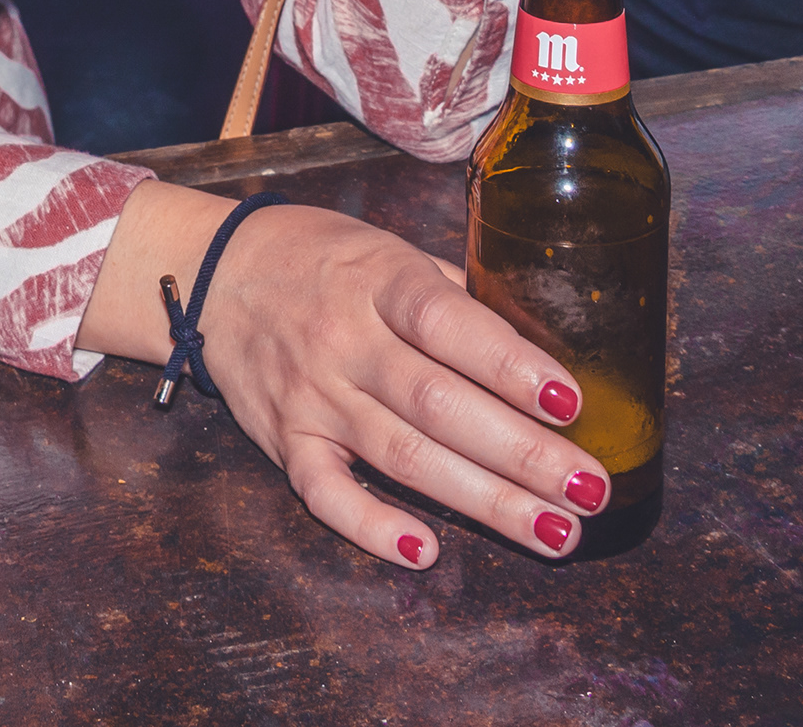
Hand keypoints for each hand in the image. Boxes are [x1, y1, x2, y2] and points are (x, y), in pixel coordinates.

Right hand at [142, 197, 612, 570]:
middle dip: (522, 453)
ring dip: (483, 500)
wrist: (213, 274)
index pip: (448, 324)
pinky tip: (427, 551)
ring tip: (554, 532)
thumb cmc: (321, 260)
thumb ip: (455, 297)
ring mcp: (312, 396)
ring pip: (402, 456)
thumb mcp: (389, 251)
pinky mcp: (284, 442)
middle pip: (439, 404)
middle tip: (589, 490)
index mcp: (380, 281)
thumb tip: (541, 345)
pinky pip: (326, 494)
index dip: (511, 365)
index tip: (572, 403)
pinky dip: (372, 526)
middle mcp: (345, 341)